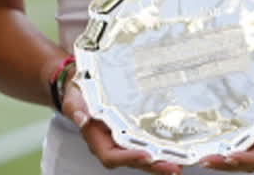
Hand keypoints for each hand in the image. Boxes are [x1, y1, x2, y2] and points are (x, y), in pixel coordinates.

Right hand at [65, 82, 185, 173]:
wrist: (83, 85)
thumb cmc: (78, 93)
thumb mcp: (73, 97)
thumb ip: (75, 108)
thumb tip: (82, 118)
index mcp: (96, 139)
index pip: (111, 156)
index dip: (129, 158)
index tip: (146, 156)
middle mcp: (111, 144)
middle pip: (133, 160)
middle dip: (153, 166)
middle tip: (174, 167)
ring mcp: (122, 140)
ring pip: (143, 156)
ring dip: (161, 161)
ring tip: (180, 163)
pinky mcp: (132, 133)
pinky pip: (146, 144)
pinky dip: (160, 149)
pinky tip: (176, 149)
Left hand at [193, 56, 253, 171]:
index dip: (247, 157)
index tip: (230, 155)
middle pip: (246, 159)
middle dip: (225, 163)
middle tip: (204, 159)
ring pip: (237, 153)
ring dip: (219, 157)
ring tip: (199, 156)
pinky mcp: (246, 124)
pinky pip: (233, 140)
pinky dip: (219, 145)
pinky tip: (202, 142)